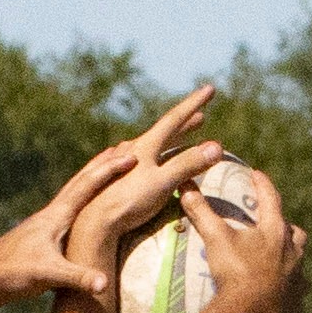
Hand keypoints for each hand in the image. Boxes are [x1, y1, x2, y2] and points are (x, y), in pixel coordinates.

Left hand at [0, 146, 140, 300]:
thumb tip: (104, 284)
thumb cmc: (12, 274)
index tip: (134, 155)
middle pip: (80, 181)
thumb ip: (77, 278)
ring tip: (104, 168)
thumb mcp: (48, 276)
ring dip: (91, 178)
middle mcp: (50, 215)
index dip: (111, 171)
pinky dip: (80, 201)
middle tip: (124, 147)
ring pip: (72, 193)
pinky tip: (80, 207)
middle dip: (103, 165)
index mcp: (56, 217)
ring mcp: (43, 225)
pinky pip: (67, 211)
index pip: (88, 186)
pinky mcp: (39, 237)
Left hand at [70, 86, 224, 246]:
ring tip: (172, 139)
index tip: (210, 89)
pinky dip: (146, 158)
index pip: (174, 119)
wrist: (93, 223)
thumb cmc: (128, 202)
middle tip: (200, 116)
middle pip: (162, 132)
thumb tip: (218, 147)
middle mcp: (131, 149)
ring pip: (146, 147)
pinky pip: (133, 162)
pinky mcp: (110, 181)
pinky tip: (137, 163)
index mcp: (145, 146)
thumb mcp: (162, 183)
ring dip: (164, 141)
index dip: (194, 104)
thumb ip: (188, 165)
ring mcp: (118, 164)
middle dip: (184, 124)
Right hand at [180, 168, 306, 312]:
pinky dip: (289, 299)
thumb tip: (185, 187)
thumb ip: (202, 213)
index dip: (262, 185)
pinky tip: (281, 302)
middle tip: (277, 230)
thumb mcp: (216, 239)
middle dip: (287, 231)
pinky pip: (296, 301)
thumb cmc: (234, 273)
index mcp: (276, 232)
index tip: (256, 174)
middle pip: (297, 235)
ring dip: (291, 264)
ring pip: (300, 267)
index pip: (271, 199)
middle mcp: (293, 254)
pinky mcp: (295, 307)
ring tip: (279, 266)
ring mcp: (297, 281)